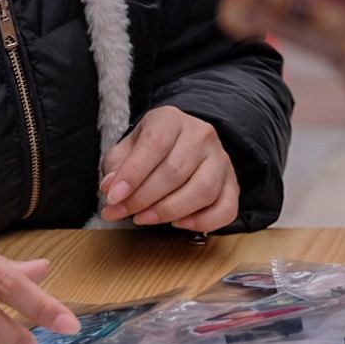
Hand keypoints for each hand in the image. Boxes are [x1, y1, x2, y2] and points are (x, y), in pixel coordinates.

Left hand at [98, 106, 239, 229]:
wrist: (183, 141)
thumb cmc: (152, 147)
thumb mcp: (128, 147)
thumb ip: (116, 166)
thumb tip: (111, 188)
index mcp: (171, 119)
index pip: (155, 144)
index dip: (133, 174)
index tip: (113, 197)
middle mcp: (201, 135)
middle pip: (175, 171)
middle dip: (144, 198)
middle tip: (122, 213)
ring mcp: (221, 159)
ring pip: (203, 190)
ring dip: (170, 211)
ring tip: (144, 219)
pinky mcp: (233, 183)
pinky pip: (227, 208)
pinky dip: (204, 222)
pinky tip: (180, 224)